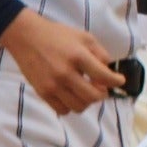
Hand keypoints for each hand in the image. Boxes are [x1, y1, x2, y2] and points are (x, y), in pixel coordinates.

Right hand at [0, 10, 125, 115]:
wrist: (26, 37)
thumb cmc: (58, 35)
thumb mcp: (84, 37)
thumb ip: (100, 54)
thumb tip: (110, 72)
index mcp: (78, 57)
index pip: (104, 77)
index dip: (116, 81)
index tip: (120, 81)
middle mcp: (66, 73)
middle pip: (93, 96)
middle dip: (102, 94)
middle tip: (101, 87)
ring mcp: (53, 85)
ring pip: (79, 106)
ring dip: (87, 101)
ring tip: (86, 91)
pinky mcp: (42, 93)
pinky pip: (63, 110)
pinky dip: (71, 106)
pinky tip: (72, 96)